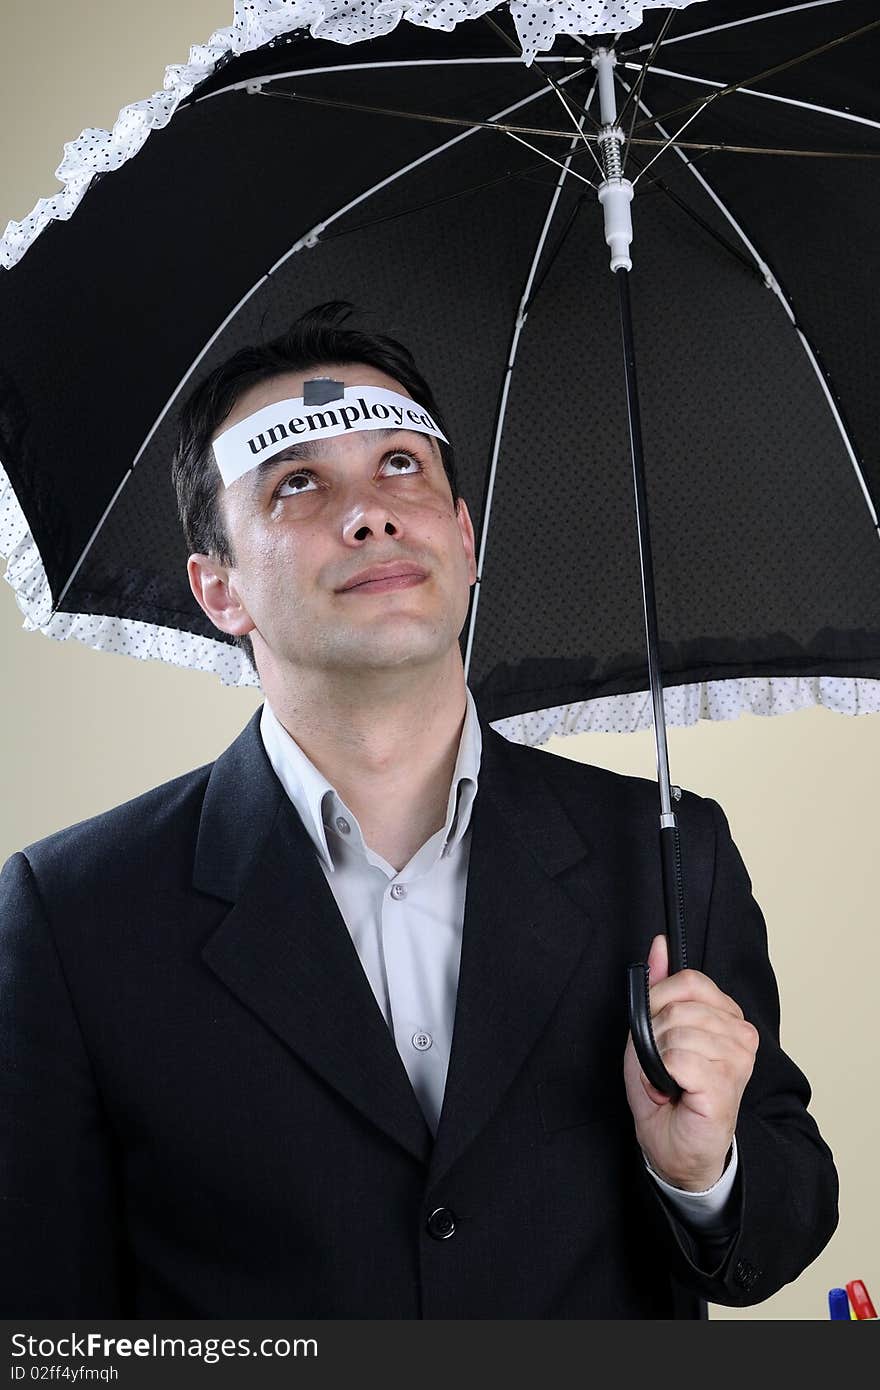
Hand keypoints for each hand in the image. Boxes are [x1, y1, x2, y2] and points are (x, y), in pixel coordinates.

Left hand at [623, 933, 758, 1190]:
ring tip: (668, 1081)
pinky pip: (678, 1058)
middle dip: (654, 1037)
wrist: (674, 1148)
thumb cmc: (667, 1092)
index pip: (688, 981)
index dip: (658, 1002)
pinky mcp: (726, 1083)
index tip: (655, 1031)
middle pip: (679, 1007)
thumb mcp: (652, 1030)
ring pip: (676, 1033)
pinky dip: (662, 1076)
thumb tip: (659, 944)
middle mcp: (741, 1033)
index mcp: (727, 1015)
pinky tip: (674, 1092)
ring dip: (657, 1060)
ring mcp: (738, 1059)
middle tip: (662, 1066)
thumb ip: (658, 985)